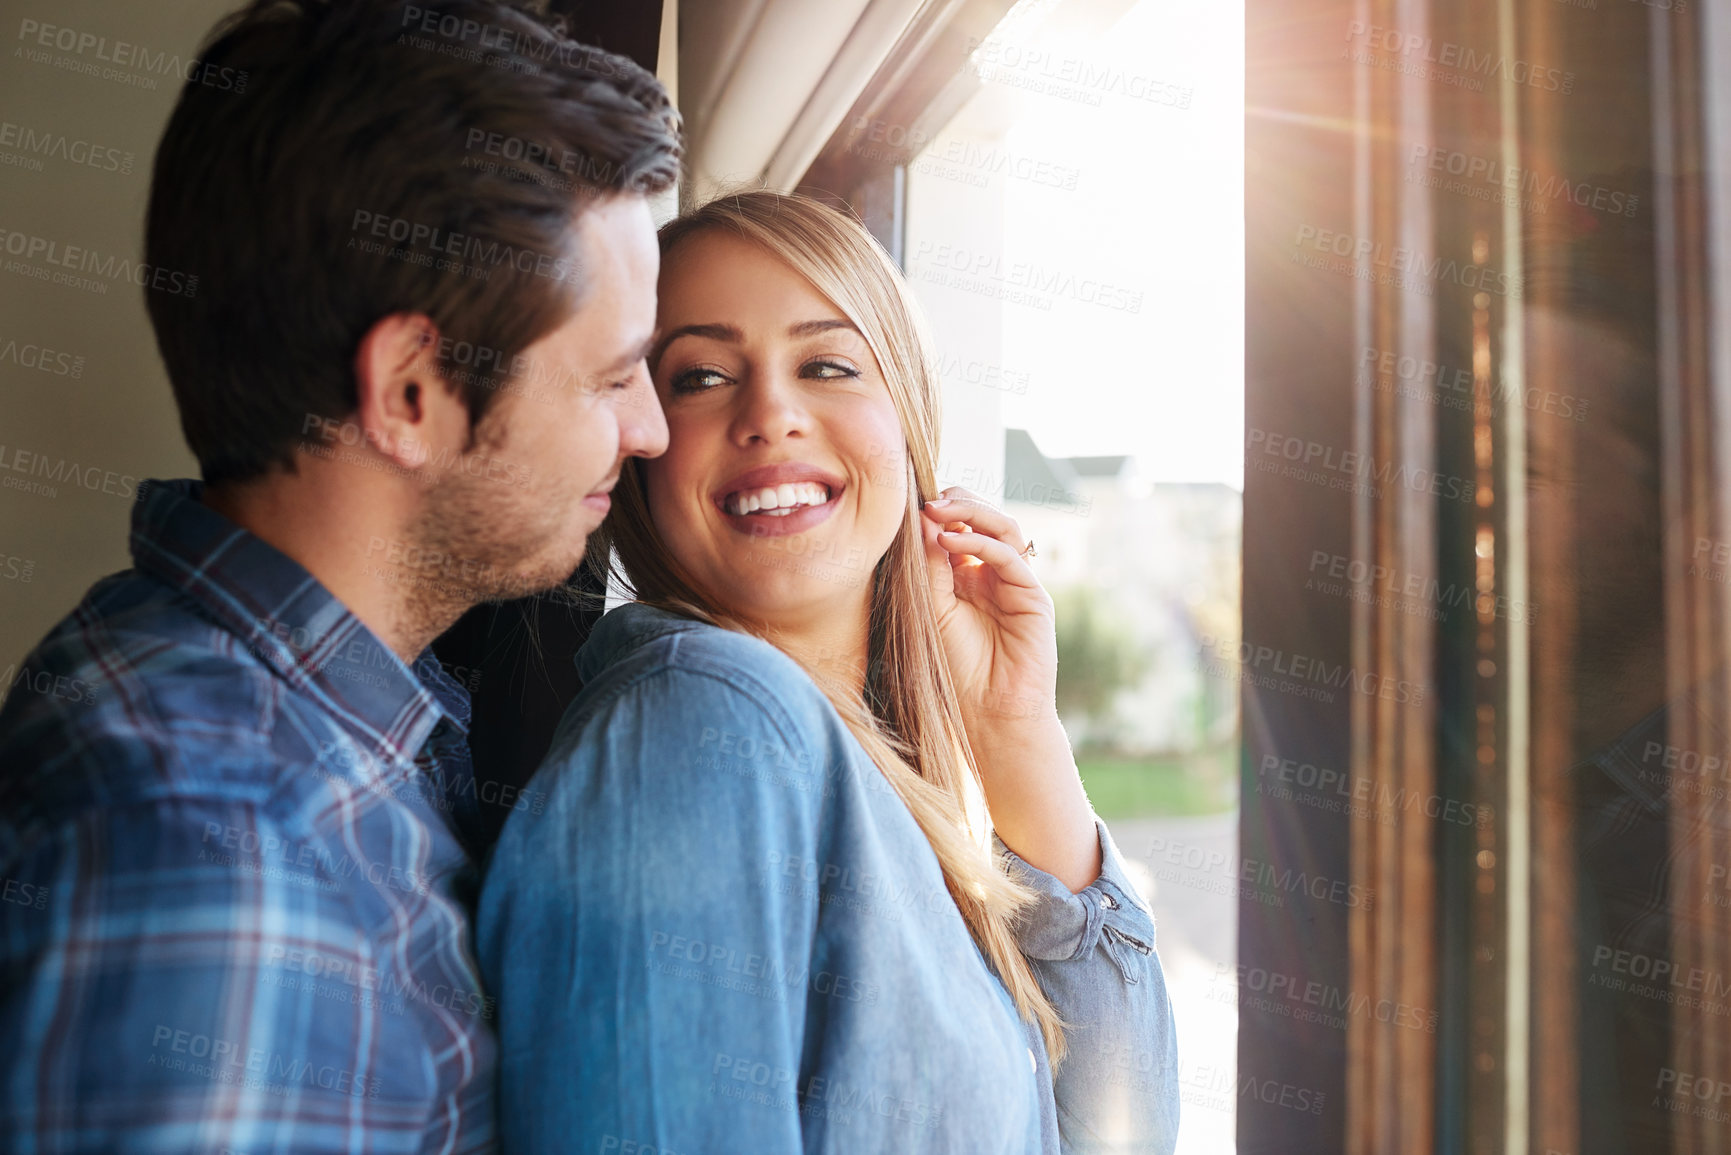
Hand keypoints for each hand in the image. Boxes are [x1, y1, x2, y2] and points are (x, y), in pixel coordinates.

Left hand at [919, 487, 1100, 888]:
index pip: (959, 526)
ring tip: (939, 511)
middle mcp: (994, 572)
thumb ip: (931, 566)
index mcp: (968, 573)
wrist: (989, 712)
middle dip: (957, 502)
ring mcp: (1016, 582)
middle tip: (926, 499)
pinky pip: (1012, 558)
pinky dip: (984, 543)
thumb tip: (924, 519)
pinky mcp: (1034, 597)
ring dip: (972, 513)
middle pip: (984, 519)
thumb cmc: (957, 668)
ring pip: (1004, 527)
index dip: (939, 509)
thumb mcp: (933, 608)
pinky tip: (955, 541)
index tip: (909, 503)